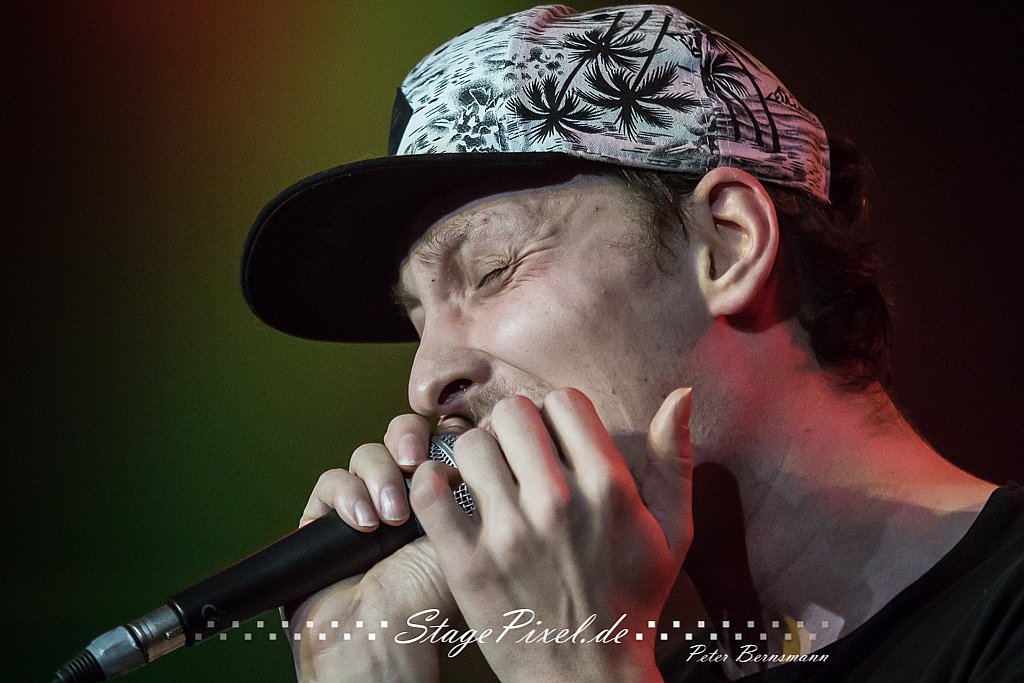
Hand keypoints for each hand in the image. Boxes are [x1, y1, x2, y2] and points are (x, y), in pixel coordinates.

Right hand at [286, 414, 455, 682]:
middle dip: (406, 439)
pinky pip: (331, 481)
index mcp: (440, 495)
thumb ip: (469, 487)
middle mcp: (402, 494)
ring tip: (390, 516)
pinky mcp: (324, 517)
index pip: (439, 440)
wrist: (381, 636)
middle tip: (413, 459)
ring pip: (367, 453)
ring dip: (379, 476)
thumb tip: (473, 442)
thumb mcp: (465, 535)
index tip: (449, 445)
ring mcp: (363, 504)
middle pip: (401, 436)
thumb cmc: (430, 598)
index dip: (441, 433)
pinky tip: (363, 523)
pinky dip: (347, 495)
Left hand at [409, 387, 693, 681]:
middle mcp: (558, 503)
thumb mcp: (673, 532)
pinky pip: (429, 492)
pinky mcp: (467, 563)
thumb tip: (680, 393)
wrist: (589, 676)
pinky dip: (432, 485)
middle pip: (513, 412)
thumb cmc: (633, 600)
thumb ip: (674, 459)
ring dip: (476, 457)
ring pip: (470, 445)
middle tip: (517, 458)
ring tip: (487, 481)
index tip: (555, 443)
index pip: (564, 401)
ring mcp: (509, 534)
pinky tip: (451, 497)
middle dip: (514, 429)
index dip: (557, 416)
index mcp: (609, 487)